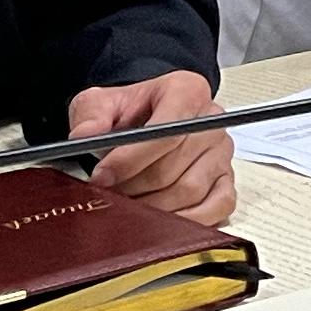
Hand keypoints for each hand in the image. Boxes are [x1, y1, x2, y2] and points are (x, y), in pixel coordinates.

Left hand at [70, 70, 235, 226]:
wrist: (146, 119)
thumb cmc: (131, 112)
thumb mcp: (101, 103)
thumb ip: (91, 116)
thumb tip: (84, 136)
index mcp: (186, 91)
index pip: (167, 131)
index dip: (131, 159)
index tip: (102, 176)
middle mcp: (211, 121)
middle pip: (174, 166)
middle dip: (134, 187)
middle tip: (108, 195)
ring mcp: (221, 153)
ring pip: (190, 191)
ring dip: (153, 206)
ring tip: (128, 205)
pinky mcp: (226, 179)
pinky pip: (217, 207)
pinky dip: (187, 219)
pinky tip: (159, 219)